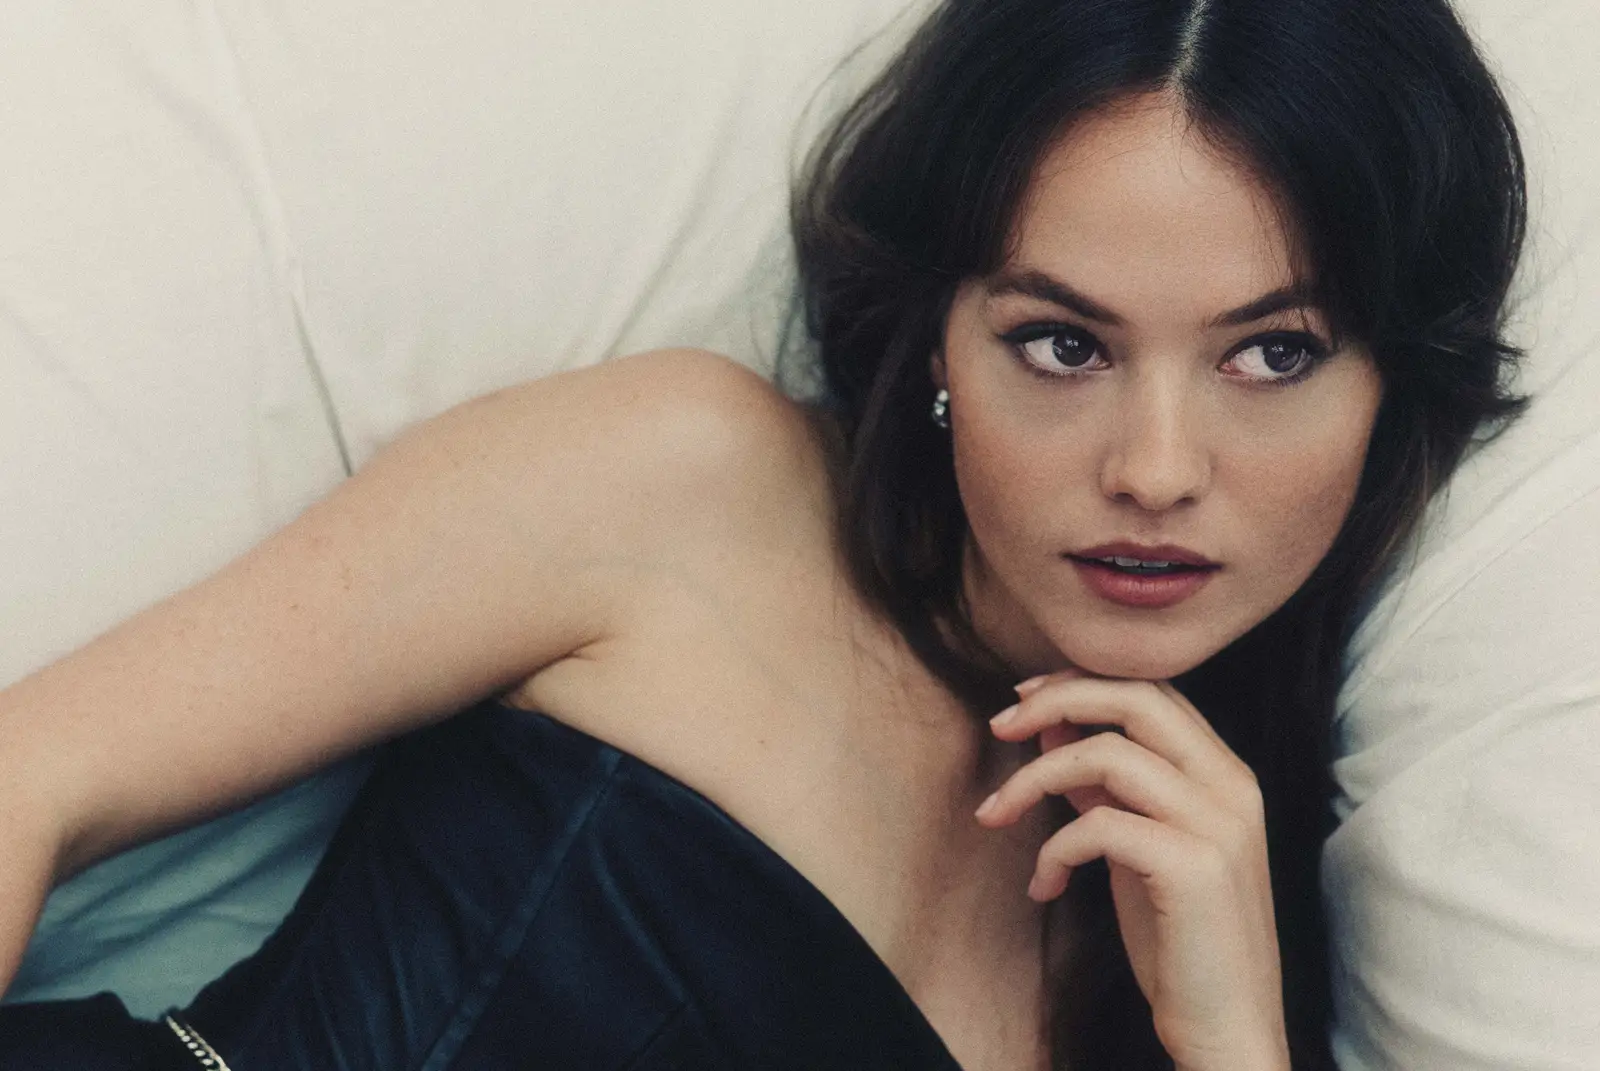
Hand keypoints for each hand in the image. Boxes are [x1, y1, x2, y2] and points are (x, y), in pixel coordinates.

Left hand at [976, 672, 1290, 1070]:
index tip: (1022, 698)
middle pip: (1135, 700)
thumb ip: (1105, 787)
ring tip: (995, 814)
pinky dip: (1052, 850)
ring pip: (1107, 756)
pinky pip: (1097, 826)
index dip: (1081, 683)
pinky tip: (1043, 887)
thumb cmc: (1179, 940)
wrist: (1227, 1028)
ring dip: (1032, 780)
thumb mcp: (1136, 848)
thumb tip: (1051, 724)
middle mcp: (1232, 787)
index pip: (1153, 690)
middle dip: (1056, 699)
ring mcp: (1218, 825)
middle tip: (999, 725)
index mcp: (1226, 774)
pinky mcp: (1194, 869)